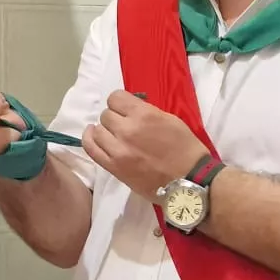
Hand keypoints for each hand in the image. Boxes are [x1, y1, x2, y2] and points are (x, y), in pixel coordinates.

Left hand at [82, 90, 207, 202]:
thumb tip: (130, 110)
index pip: (115, 98)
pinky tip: (92, 135)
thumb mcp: (170, 120)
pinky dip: (89, 139)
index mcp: (144, 115)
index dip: (120, 103)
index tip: (125, 110)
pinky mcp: (114, 167)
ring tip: (113, 136)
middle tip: (124, 126)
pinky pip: (91, 149)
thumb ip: (147, 112)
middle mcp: (127, 130)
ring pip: (97, 131)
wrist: (190, 180)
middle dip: (115, 118)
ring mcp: (118, 150)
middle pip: (106, 115)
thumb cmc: (185, 149)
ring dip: (105, 130)